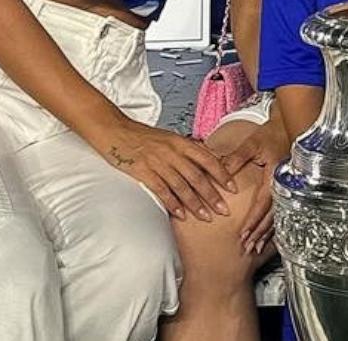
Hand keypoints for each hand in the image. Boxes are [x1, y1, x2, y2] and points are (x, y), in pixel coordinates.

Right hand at [93, 118, 235, 222]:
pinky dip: (172, 203)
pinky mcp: (143, 171)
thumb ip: (185, 150)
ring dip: (196, 203)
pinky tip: (181, 215)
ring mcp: (158, 162)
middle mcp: (173, 152)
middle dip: (213, 195)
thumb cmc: (142, 136)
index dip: (222, 174)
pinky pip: (161, 190)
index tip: (233, 188)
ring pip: (182, 186)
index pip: (208, 159)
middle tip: (225, 209)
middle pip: (198, 176)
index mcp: (181, 142)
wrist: (115, 130)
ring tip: (206, 217)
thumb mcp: (169, 138)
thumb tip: (204, 162)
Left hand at [208, 120, 285, 255]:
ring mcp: (286, 188)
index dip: (254, 220)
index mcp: (273, 176)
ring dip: (266, 233)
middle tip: (248, 247)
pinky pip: (280, 210)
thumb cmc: (270, 134)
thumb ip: (237, 158)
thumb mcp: (252, 144)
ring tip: (256, 247)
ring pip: (277, 216)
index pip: (262, 204)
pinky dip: (273, 224)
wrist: (288, 127)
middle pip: (271, 216)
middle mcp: (282, 185)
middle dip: (260, 233)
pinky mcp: (286, 188)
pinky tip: (267, 234)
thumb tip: (221, 171)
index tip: (244, 233)